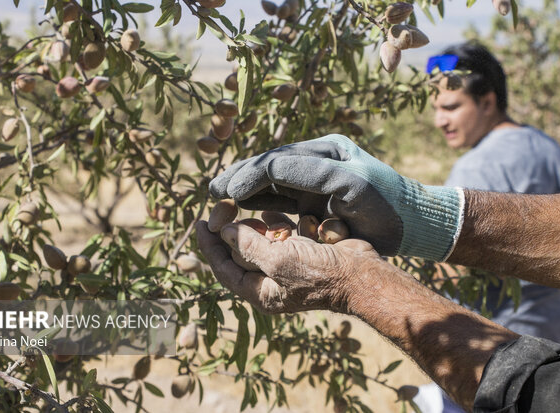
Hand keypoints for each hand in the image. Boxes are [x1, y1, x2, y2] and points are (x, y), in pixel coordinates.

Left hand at [195, 220, 378, 313]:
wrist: (361, 276)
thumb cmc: (319, 273)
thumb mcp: (278, 259)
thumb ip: (248, 246)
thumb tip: (224, 232)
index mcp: (261, 292)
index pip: (224, 268)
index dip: (209, 246)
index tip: (199, 223)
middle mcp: (272, 282)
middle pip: (240, 254)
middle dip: (234, 232)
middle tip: (228, 209)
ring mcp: (288, 267)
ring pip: (260, 243)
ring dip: (256, 227)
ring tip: (255, 215)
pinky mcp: (303, 253)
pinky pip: (282, 236)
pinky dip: (277, 223)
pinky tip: (274, 212)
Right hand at [209, 134, 463, 260]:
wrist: (415, 223)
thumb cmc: (389, 203)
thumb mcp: (353, 184)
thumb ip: (310, 173)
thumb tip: (265, 170)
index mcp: (327, 151)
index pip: (279, 161)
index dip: (251, 175)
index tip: (227, 192)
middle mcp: (318, 161)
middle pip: (270, 168)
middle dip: (240, 179)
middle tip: (213, 192)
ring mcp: (316, 179)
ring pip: (272, 182)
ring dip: (245, 190)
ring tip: (218, 197)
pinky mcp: (316, 197)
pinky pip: (281, 197)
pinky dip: (260, 201)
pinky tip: (242, 206)